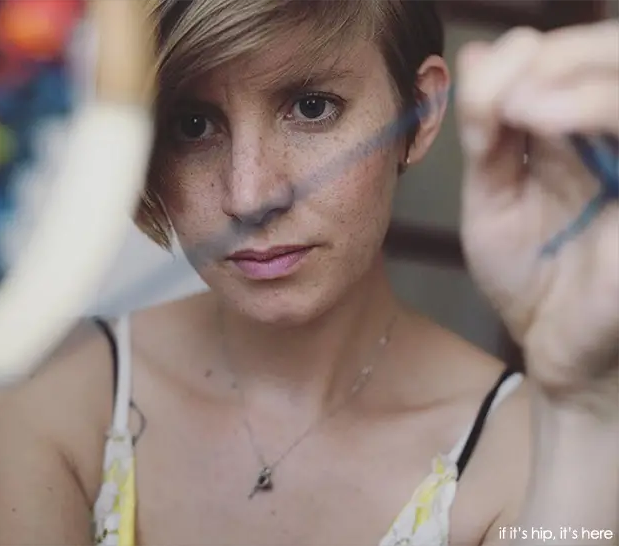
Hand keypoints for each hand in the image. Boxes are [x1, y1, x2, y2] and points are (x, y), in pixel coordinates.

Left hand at [456, 20, 618, 398]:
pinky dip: (598, 110)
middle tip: (510, 78)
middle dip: (568, 53)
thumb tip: (480, 52)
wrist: (555, 352)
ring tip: (517, 102)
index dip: (544, 53)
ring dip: (582, 78)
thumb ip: (489, 129)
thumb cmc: (533, 276)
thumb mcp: (495, 194)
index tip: (487, 73)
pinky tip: (536, 117)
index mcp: (592, 137)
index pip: (591, 63)